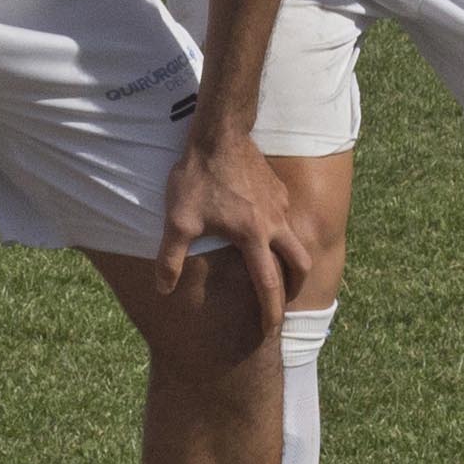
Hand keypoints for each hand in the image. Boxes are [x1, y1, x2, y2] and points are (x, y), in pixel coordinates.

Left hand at [159, 125, 315, 314]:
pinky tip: (262, 229)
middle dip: (295, 287)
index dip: (271, 312)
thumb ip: (171, 258)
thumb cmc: (197, 177)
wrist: (219, 133)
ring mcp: (280, 204)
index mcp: (253, 237)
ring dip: (290, 258)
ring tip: (274, 268)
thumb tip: (163, 289)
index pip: (269, 285)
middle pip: (300, 264)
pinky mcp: (277, 188)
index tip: (271, 330)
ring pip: (296, 238)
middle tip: (284, 300)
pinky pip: (285, 216)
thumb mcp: (178, 220)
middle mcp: (274, 223)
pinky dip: (280, 231)